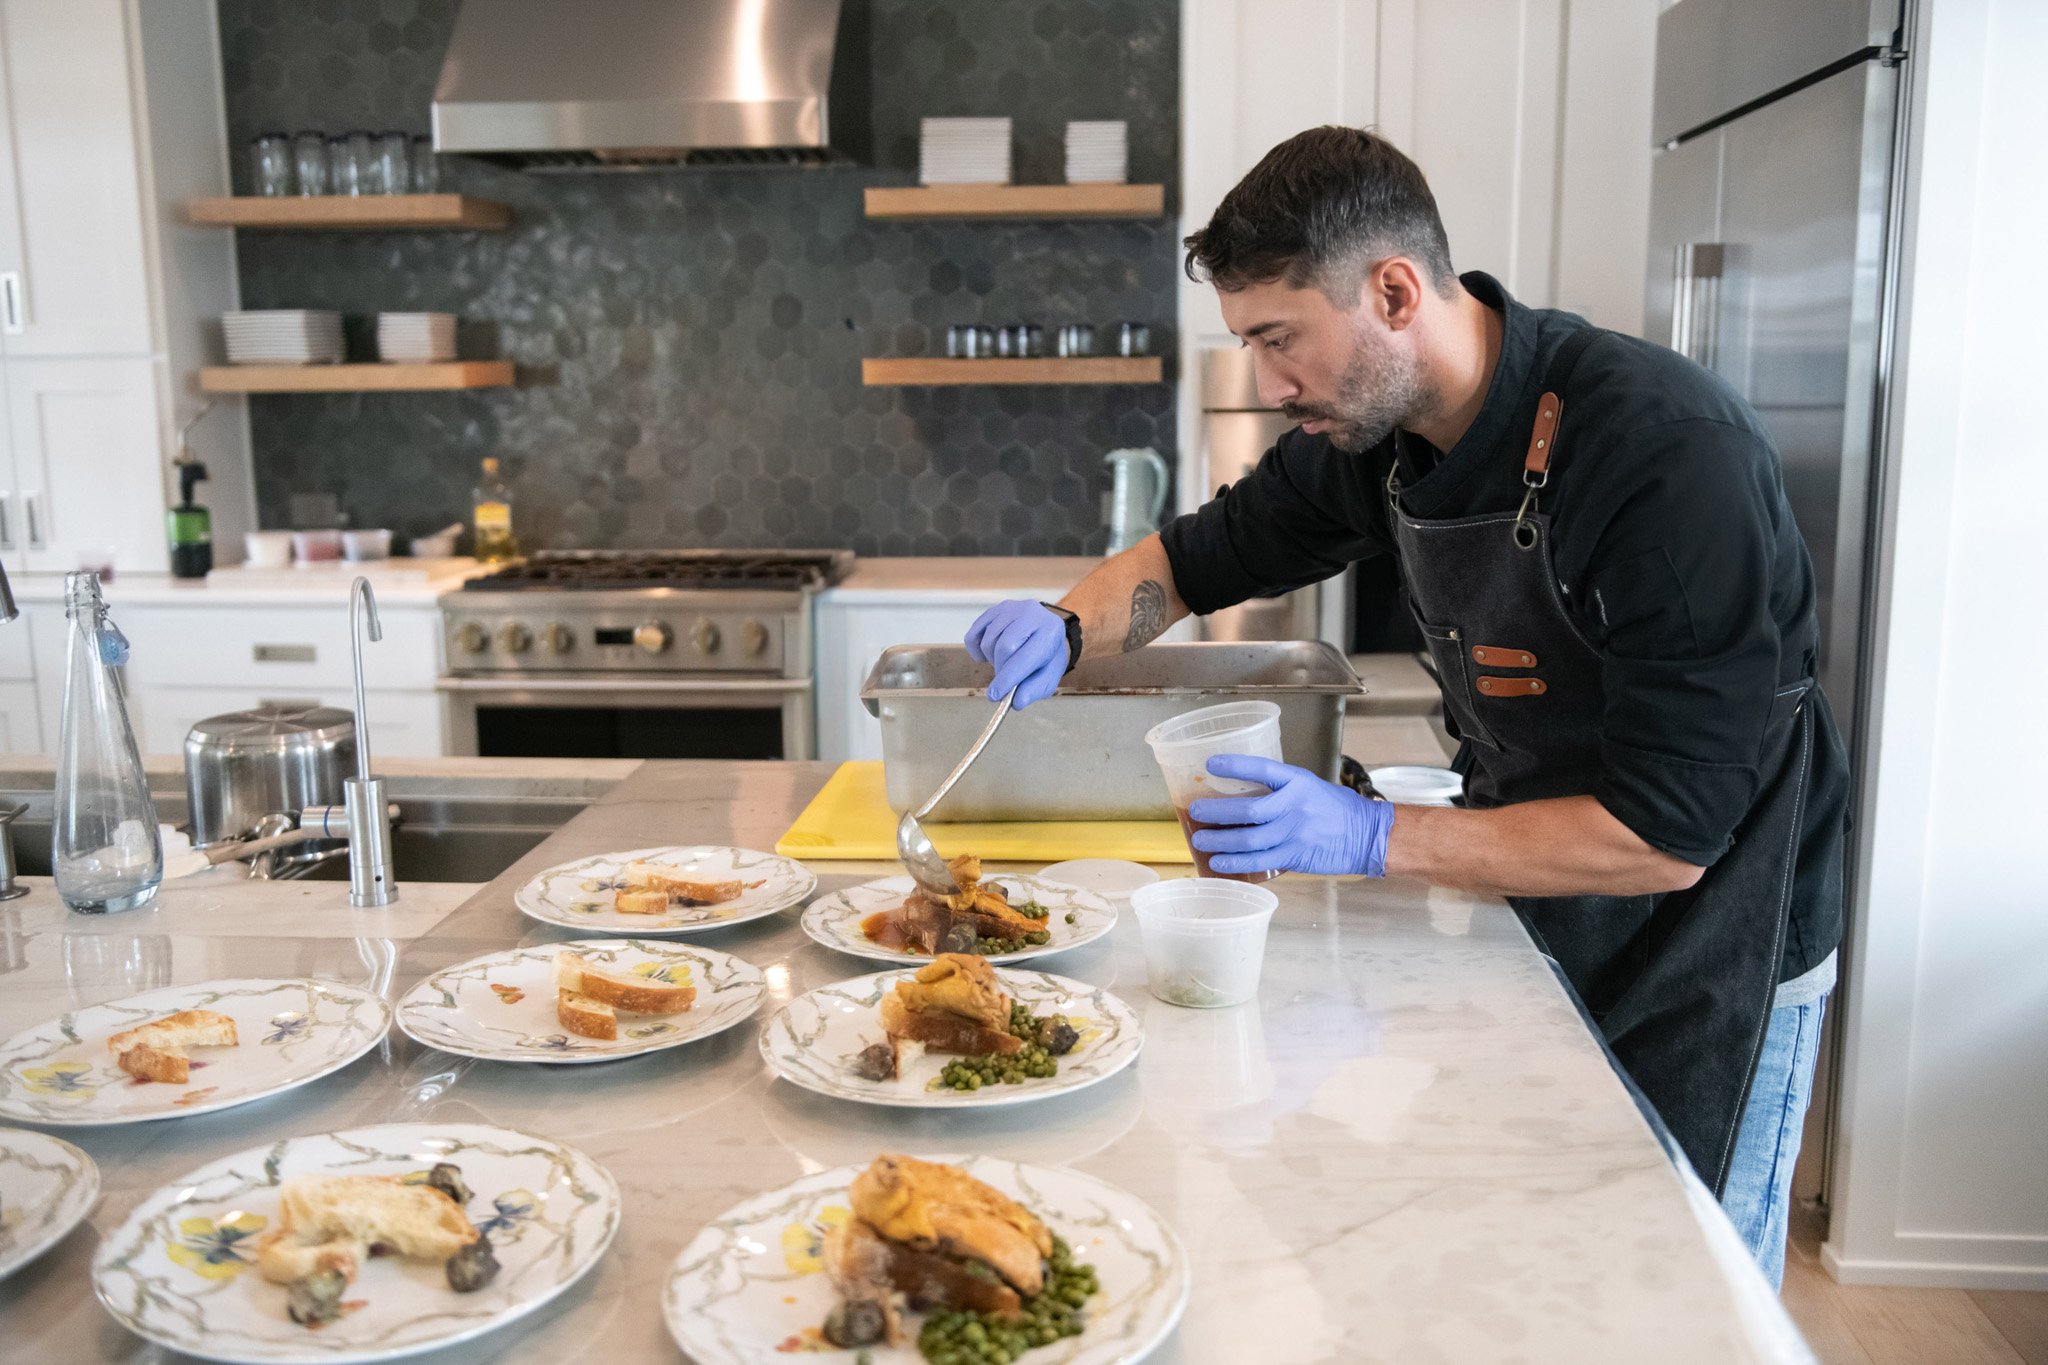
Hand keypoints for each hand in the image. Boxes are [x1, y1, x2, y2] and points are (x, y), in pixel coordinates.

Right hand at [963, 600, 1069, 706]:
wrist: (1046, 631)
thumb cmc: (1047, 656)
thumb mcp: (1048, 677)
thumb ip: (1034, 690)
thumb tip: (1016, 702)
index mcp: (1050, 632)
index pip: (1024, 658)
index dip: (1007, 679)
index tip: (994, 696)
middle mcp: (1032, 613)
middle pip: (1003, 648)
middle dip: (1001, 669)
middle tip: (1006, 677)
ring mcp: (1012, 607)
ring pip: (988, 640)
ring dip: (992, 659)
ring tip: (1004, 661)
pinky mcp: (995, 609)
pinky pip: (974, 633)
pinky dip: (976, 649)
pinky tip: (988, 654)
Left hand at [1187, 755, 1393, 876]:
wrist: (1366, 835)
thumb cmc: (1335, 808)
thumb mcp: (1309, 786)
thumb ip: (1279, 788)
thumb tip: (1240, 790)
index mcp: (1298, 782)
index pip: (1263, 769)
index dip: (1236, 766)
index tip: (1210, 763)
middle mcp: (1295, 806)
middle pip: (1249, 809)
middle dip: (1217, 811)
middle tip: (1195, 810)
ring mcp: (1295, 833)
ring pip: (1250, 838)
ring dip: (1220, 840)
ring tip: (1199, 840)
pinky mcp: (1295, 856)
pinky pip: (1259, 861)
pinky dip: (1236, 863)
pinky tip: (1218, 862)